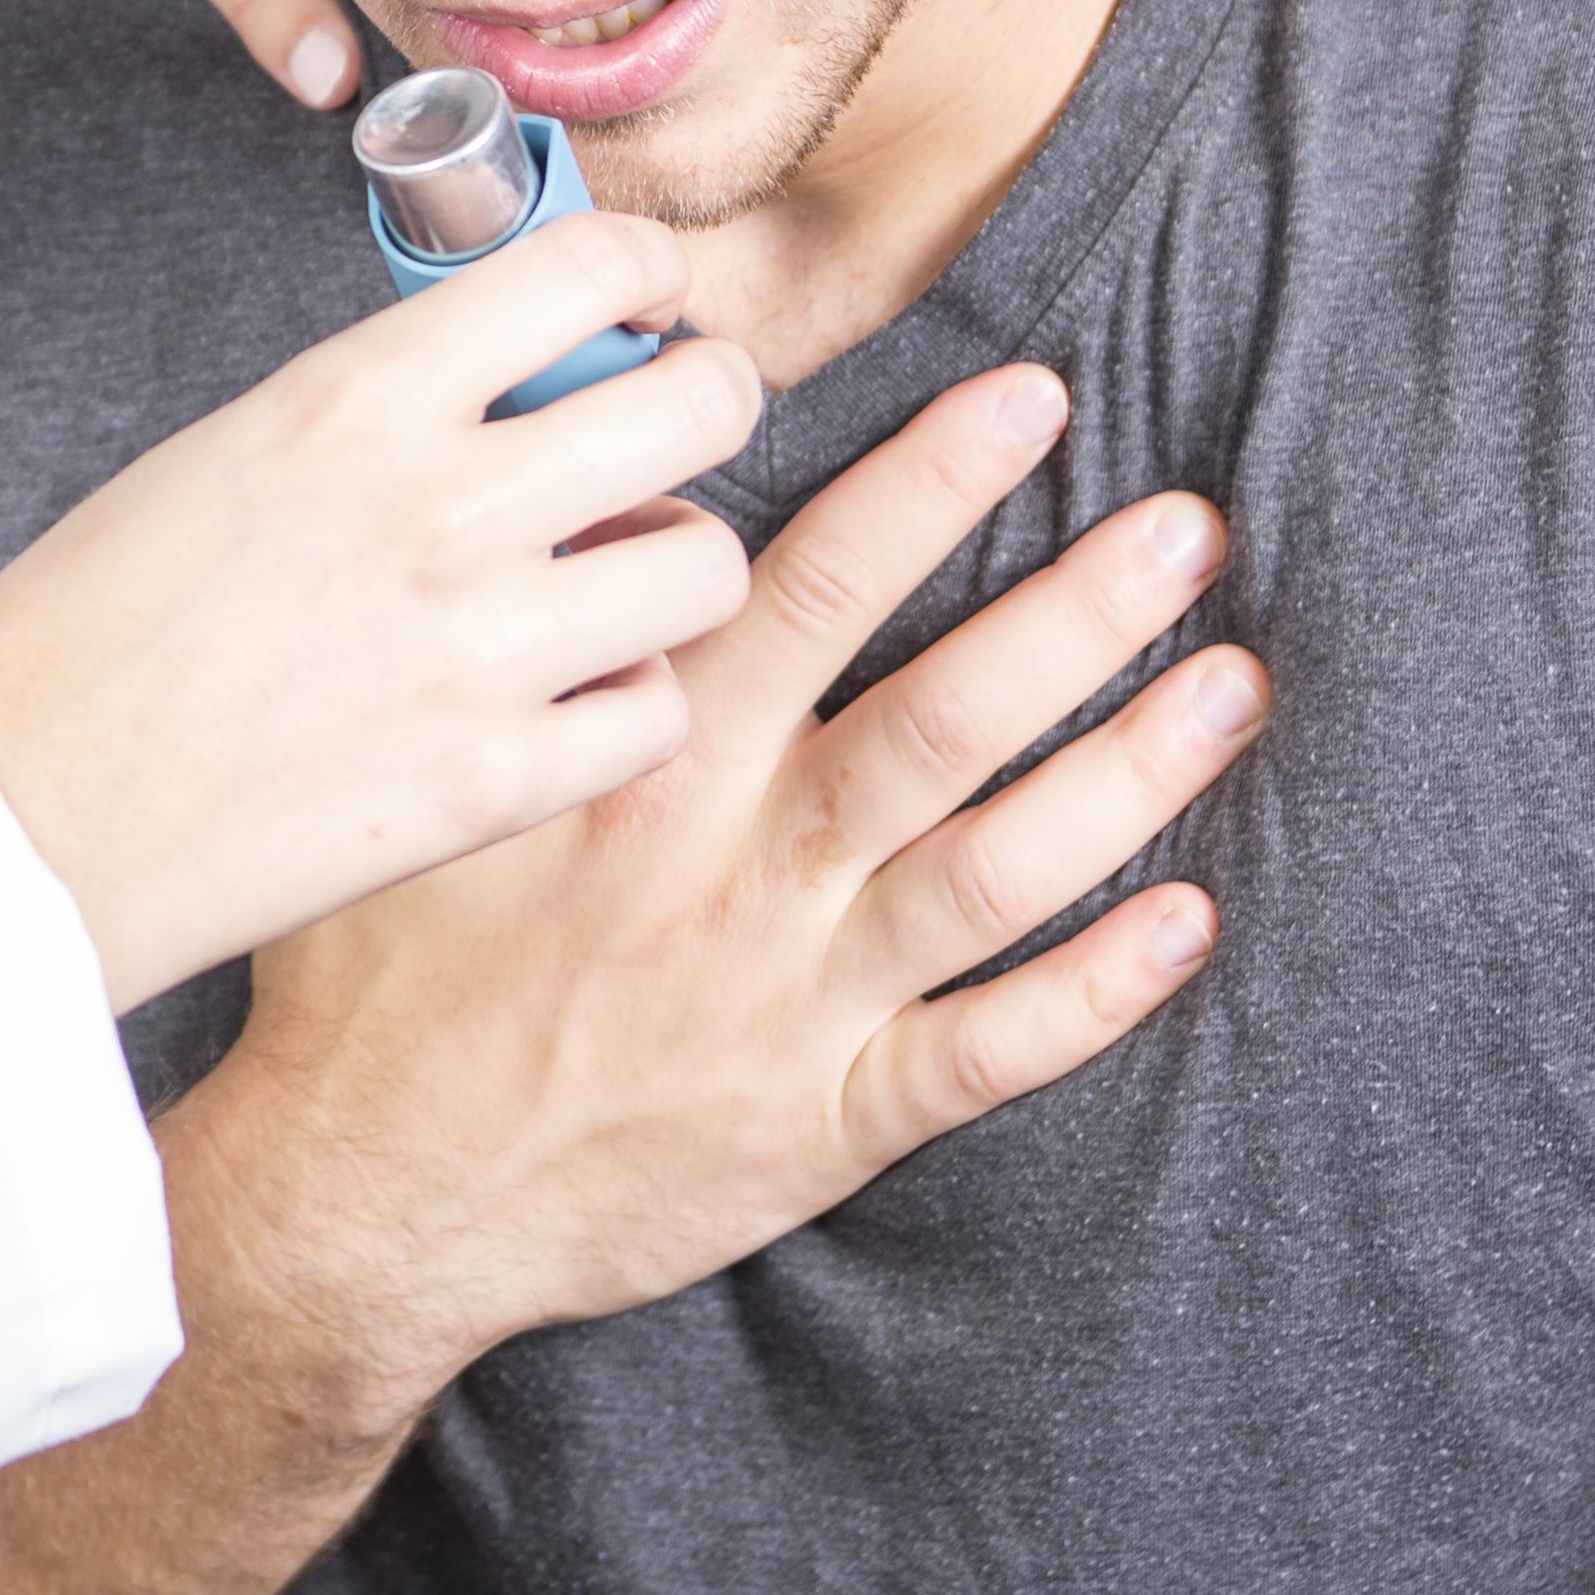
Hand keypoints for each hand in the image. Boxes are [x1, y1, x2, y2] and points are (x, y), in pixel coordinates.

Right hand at [0, 218, 762, 1008]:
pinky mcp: (498, 785)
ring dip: (670, 562)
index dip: (650, 274)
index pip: (592, 266)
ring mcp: (484, 650)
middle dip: (705, 402)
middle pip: (706, 402)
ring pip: (712, 563)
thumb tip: (512, 394)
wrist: (20, 824)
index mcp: (356, 395)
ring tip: (607, 582)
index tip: (647, 302)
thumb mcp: (224, 453)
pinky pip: (661, 713)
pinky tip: (560, 700)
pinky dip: (626, 702)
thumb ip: (378, 414)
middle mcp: (443, 504)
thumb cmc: (82, 637)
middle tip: (668, 432)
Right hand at [195, 359, 1255, 1419]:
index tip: (1030, 399)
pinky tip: (1191, 923)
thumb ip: (528, 659)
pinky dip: (1095, 993)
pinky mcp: (820, 1121)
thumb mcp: (426, 781)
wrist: (360, 1195)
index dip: (928, 484)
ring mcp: (792, 999)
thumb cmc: (379, 976)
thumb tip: (589, 506)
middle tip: (1193, 524)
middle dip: (1077, 611)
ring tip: (1235, 685)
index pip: (810, 588)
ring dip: (1126, 775)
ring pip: (994, 870)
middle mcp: (736, 868)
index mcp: (645, 768)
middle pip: (942, 714)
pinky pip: (985, 1053)